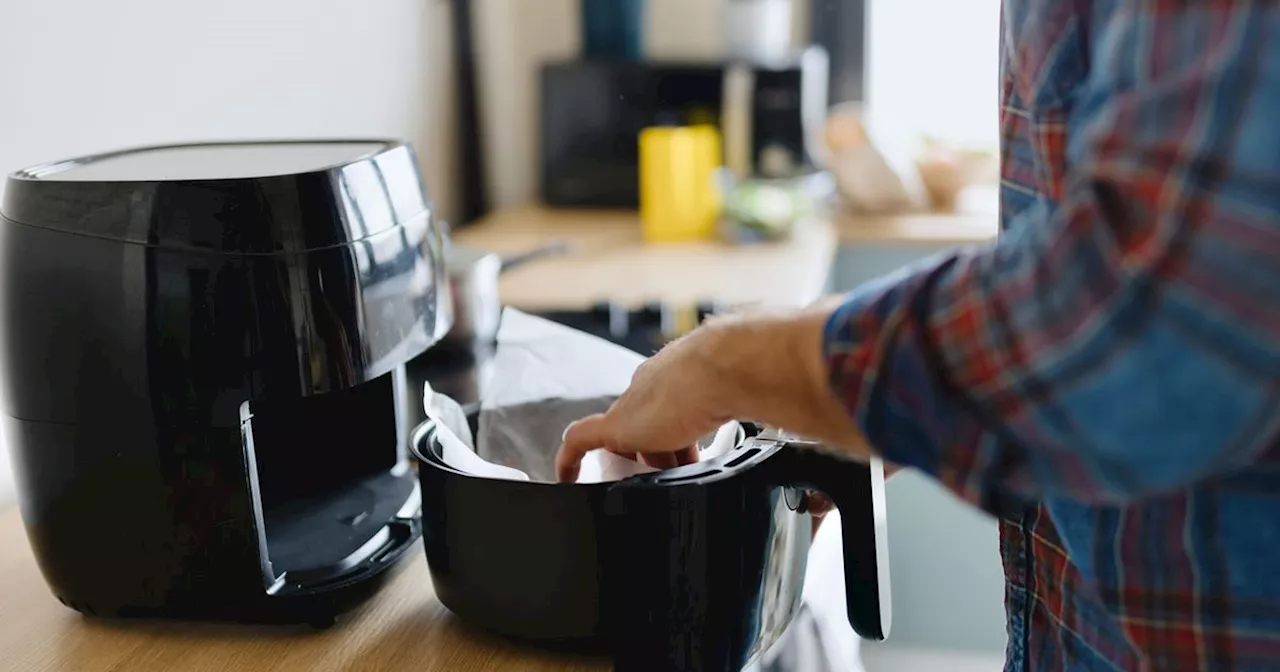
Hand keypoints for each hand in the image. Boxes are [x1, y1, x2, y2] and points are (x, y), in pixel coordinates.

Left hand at [557, 301, 875, 481]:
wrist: (752, 358)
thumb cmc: (785, 374)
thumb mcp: (803, 413)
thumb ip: (818, 441)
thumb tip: (850, 487)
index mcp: (708, 370)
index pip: (692, 403)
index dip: (697, 431)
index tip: (708, 453)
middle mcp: (669, 380)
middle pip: (657, 420)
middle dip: (667, 447)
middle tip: (680, 474)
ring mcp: (641, 401)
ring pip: (626, 434)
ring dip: (633, 458)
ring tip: (638, 484)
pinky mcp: (622, 422)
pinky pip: (583, 441)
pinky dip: (573, 459)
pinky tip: (567, 478)